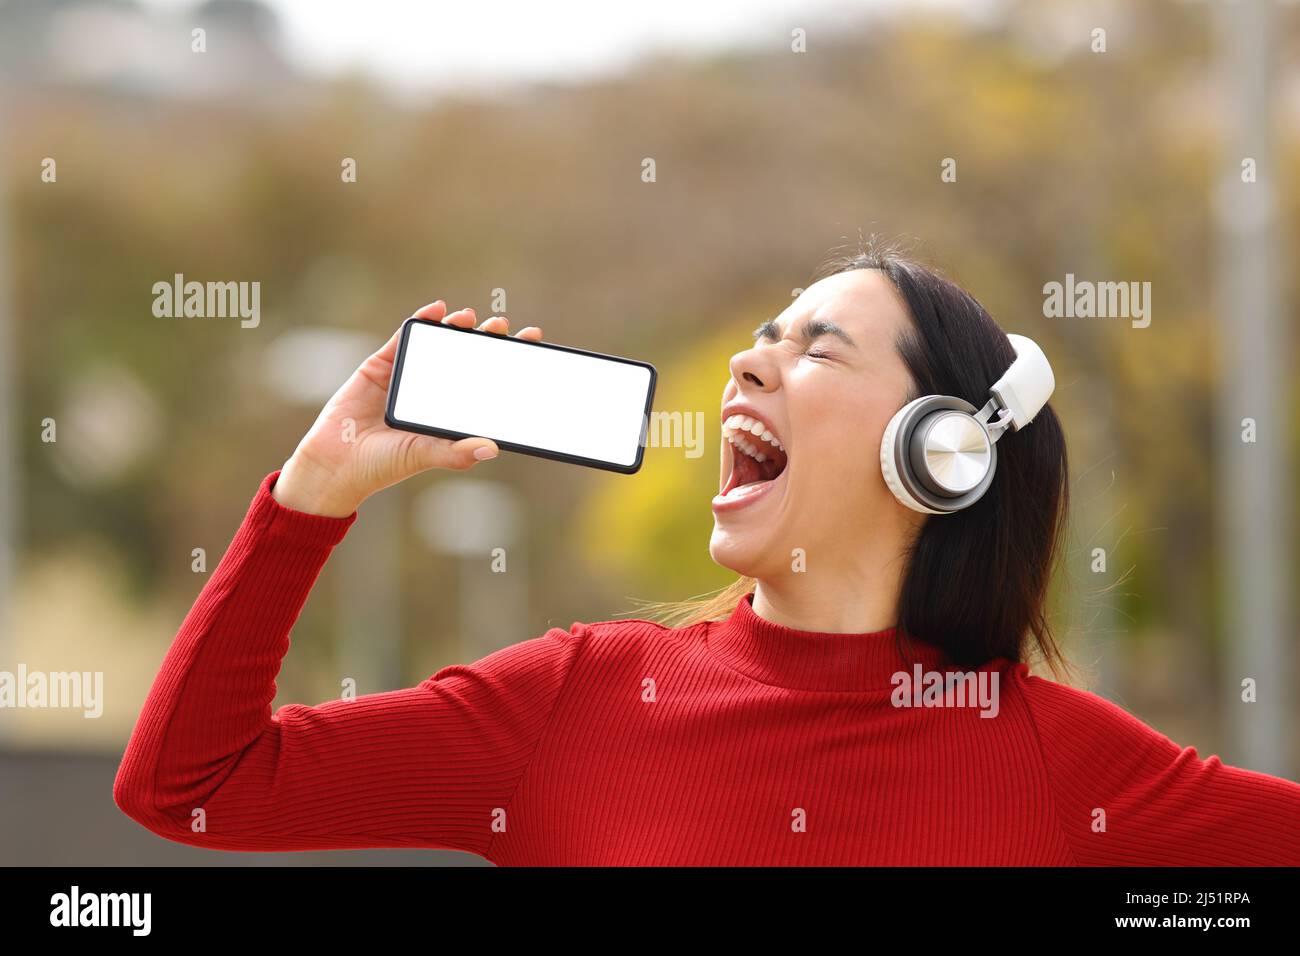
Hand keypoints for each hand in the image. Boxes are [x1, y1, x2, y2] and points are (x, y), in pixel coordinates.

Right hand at [272, 301, 542, 516]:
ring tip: (472, 317)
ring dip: (456, 327)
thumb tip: (493, 447)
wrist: (335, 464)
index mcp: (447, 411)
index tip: (528, 344)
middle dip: (485, 340)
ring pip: (437, 344)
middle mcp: (431, 390)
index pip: (483, 381)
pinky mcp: (380, 365)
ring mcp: (406, 375)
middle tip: (503, 326)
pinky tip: (436, 309)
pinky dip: (420, 321)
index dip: (504, 363)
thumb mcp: (425, 456)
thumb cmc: (384, 465)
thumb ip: (456, 452)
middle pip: (465, 357)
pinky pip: (403, 339)